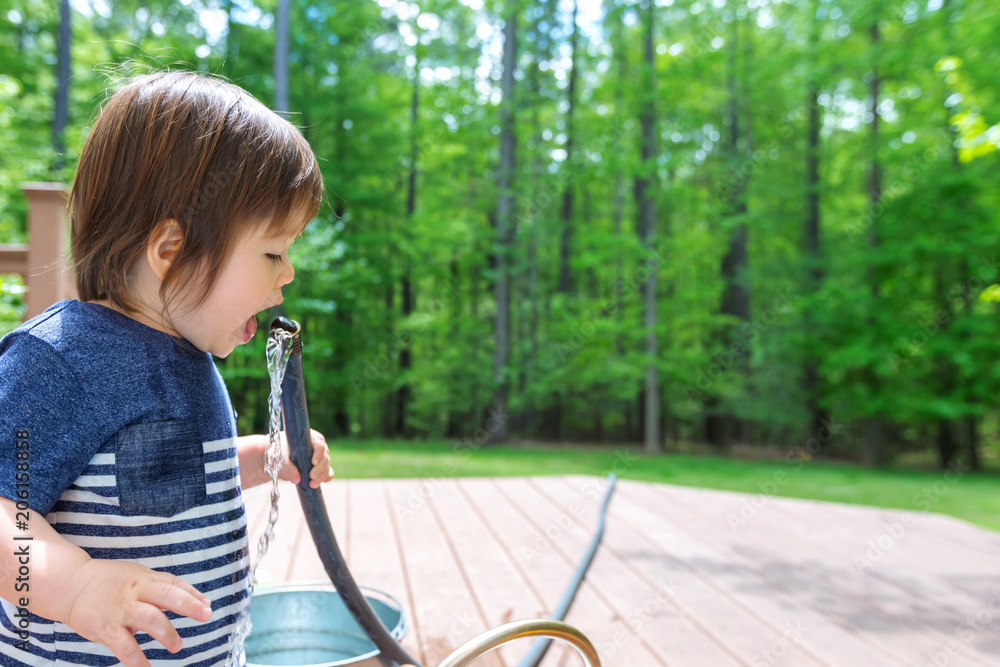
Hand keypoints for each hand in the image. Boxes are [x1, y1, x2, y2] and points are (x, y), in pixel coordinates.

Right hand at [61, 559, 211, 666]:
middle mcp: (136, 592)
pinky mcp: (107, 629)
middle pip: (167, 596)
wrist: (70, 585)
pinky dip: (137, 661)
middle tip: (205, 615)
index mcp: (145, 578)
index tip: (207, 606)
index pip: (175, 584)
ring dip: (167, 634)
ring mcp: (122, 610)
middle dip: (189, 605)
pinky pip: (125, 648)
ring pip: (150, 620)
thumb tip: (197, 600)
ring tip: (177, 646)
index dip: (193, 595)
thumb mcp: (138, 576)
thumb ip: (164, 587)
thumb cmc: (110, 581)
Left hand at [277, 428, 333, 488]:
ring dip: (322, 475)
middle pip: (325, 455)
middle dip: (320, 468)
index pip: (319, 442)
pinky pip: (327, 471)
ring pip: (326, 465)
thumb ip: (287, 467)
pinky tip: (324, 481)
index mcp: (307, 438)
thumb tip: (297, 479)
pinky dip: (326, 476)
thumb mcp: (279, 458)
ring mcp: (317, 457)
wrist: (272, 458)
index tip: (313, 462)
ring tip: (312, 484)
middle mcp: (315, 446)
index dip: (319, 452)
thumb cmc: (276, 453)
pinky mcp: (317, 467)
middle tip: (311, 476)